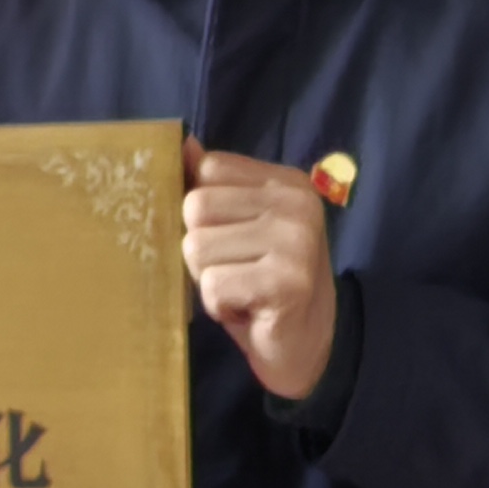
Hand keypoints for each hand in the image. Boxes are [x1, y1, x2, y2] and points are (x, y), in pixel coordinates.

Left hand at [177, 140, 337, 398]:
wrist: (308, 345)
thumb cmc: (264, 280)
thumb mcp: (240, 224)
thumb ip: (213, 185)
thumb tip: (181, 142)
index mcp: (285, 181)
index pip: (207, 169)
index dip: (201, 211)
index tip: (229, 238)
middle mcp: (296, 204)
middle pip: (195, 208)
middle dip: (201, 248)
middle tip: (234, 270)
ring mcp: (295, 242)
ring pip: (196, 248)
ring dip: (207, 279)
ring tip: (241, 289)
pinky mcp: (286, 283)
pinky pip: (212, 285)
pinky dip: (218, 305)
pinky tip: (246, 309)